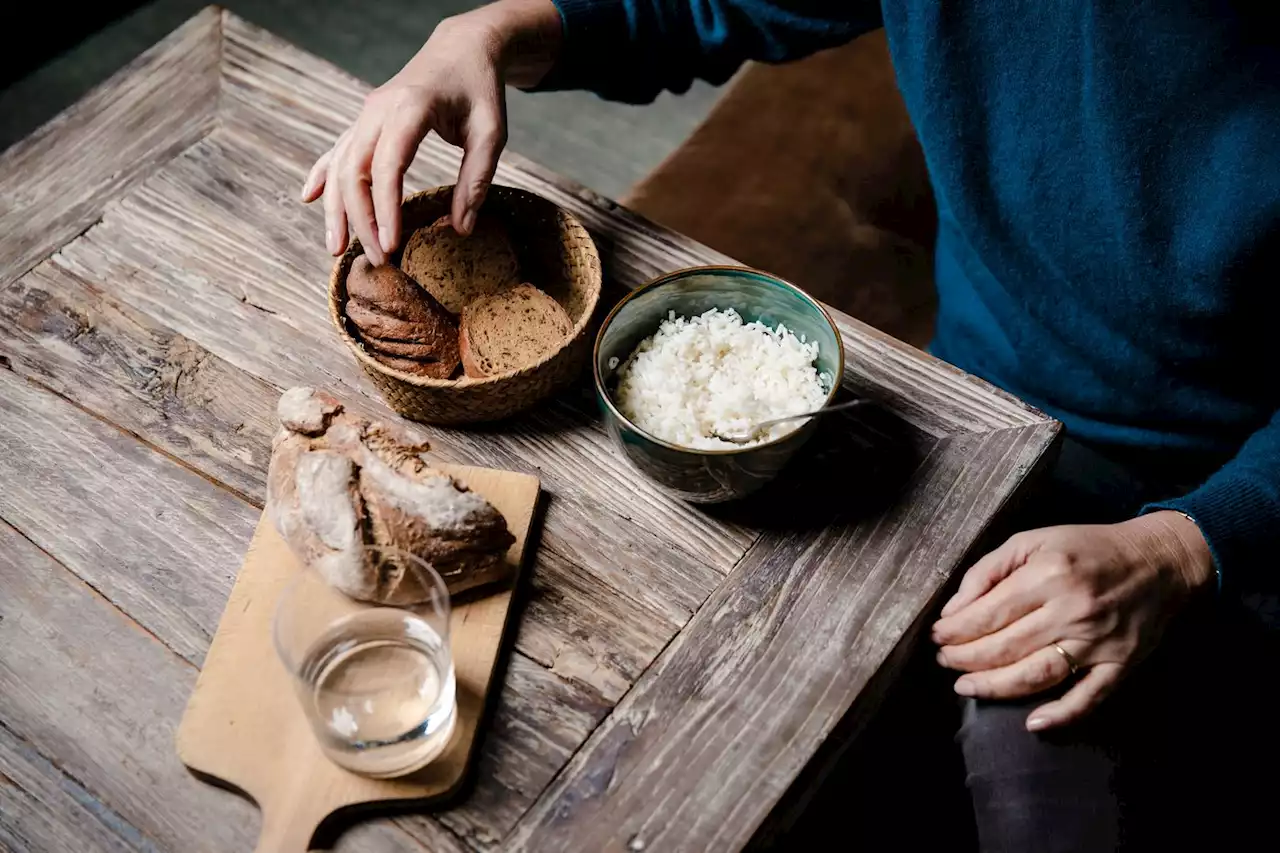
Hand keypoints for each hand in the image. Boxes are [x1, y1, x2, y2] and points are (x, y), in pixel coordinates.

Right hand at [300, 0, 561, 263]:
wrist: (461, 49)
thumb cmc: (479, 90)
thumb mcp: (491, 132)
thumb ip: (477, 179)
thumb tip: (462, 229)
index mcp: (411, 108)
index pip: (389, 165)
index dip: (386, 208)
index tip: (391, 244)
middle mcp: (379, 109)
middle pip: (356, 171)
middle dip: (361, 219)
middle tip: (377, 259)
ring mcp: (367, 114)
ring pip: (341, 165)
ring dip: (336, 208)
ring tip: (337, 250)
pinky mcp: (365, 120)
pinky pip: (337, 150)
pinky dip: (323, 175)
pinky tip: (309, 198)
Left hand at [932, 511, 1213, 730]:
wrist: (1159, 560)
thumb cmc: (1088, 548)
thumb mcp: (1034, 540)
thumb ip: (989, 569)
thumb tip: (953, 608)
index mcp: (1048, 575)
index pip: (988, 613)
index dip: (955, 630)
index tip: (937, 637)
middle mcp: (1071, 610)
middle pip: (1006, 647)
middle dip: (966, 658)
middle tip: (944, 661)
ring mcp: (1098, 641)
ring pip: (1037, 675)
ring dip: (995, 687)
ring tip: (966, 687)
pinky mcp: (1121, 664)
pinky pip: (1089, 698)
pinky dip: (1061, 715)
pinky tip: (1032, 724)